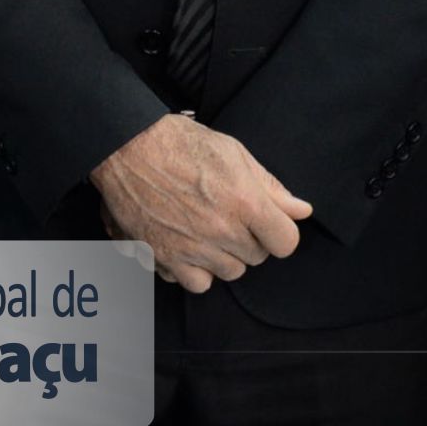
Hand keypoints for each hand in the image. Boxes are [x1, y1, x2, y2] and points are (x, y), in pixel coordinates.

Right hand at [90, 115, 313, 293]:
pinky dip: (195, 269)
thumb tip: (301, 210)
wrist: (125, 146)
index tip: (267, 222)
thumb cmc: (179, 143)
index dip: (279, 231)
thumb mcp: (233, 153)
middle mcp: (221, 230)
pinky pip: (196, 283)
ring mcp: (192, 248)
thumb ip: (270, 186)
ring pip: (228, 273)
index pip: (286, 242)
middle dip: (249, 239)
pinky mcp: (164, 258)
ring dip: (223, 256)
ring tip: (206, 228)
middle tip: (228, 215)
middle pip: (256, 258)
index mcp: (244, 201)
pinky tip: (188, 245)